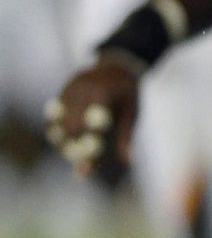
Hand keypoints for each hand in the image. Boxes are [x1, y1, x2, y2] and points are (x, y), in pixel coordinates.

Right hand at [44, 55, 141, 182]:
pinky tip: (62, 141)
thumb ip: (125, 137)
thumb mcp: (132, 113)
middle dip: (71, 149)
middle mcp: (81, 91)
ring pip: (57, 121)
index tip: (84, 171)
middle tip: (79, 167)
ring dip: (60, 140)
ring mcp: (69, 89)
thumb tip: (127, 163)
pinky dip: (56, 128)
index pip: (89, 129)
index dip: (86, 151)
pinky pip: (54, 113)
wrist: (117, 65)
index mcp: (101, 95)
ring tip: (70, 155)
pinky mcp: (62, 90)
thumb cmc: (128, 93)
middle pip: (69, 127)